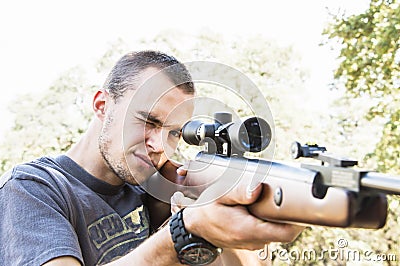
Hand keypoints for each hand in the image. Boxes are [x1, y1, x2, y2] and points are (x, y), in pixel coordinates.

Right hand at [181, 175, 303, 249]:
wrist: (195, 226)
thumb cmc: (206, 211)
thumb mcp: (219, 195)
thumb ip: (239, 191)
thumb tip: (257, 188)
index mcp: (247, 229)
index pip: (285, 232)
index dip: (299, 221)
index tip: (303, 207)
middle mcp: (252, 240)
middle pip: (284, 231)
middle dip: (290, 215)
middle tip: (291, 197)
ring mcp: (252, 242)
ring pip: (277, 232)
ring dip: (280, 219)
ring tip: (277, 201)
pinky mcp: (250, 241)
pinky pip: (268, 232)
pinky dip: (271, 222)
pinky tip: (264, 209)